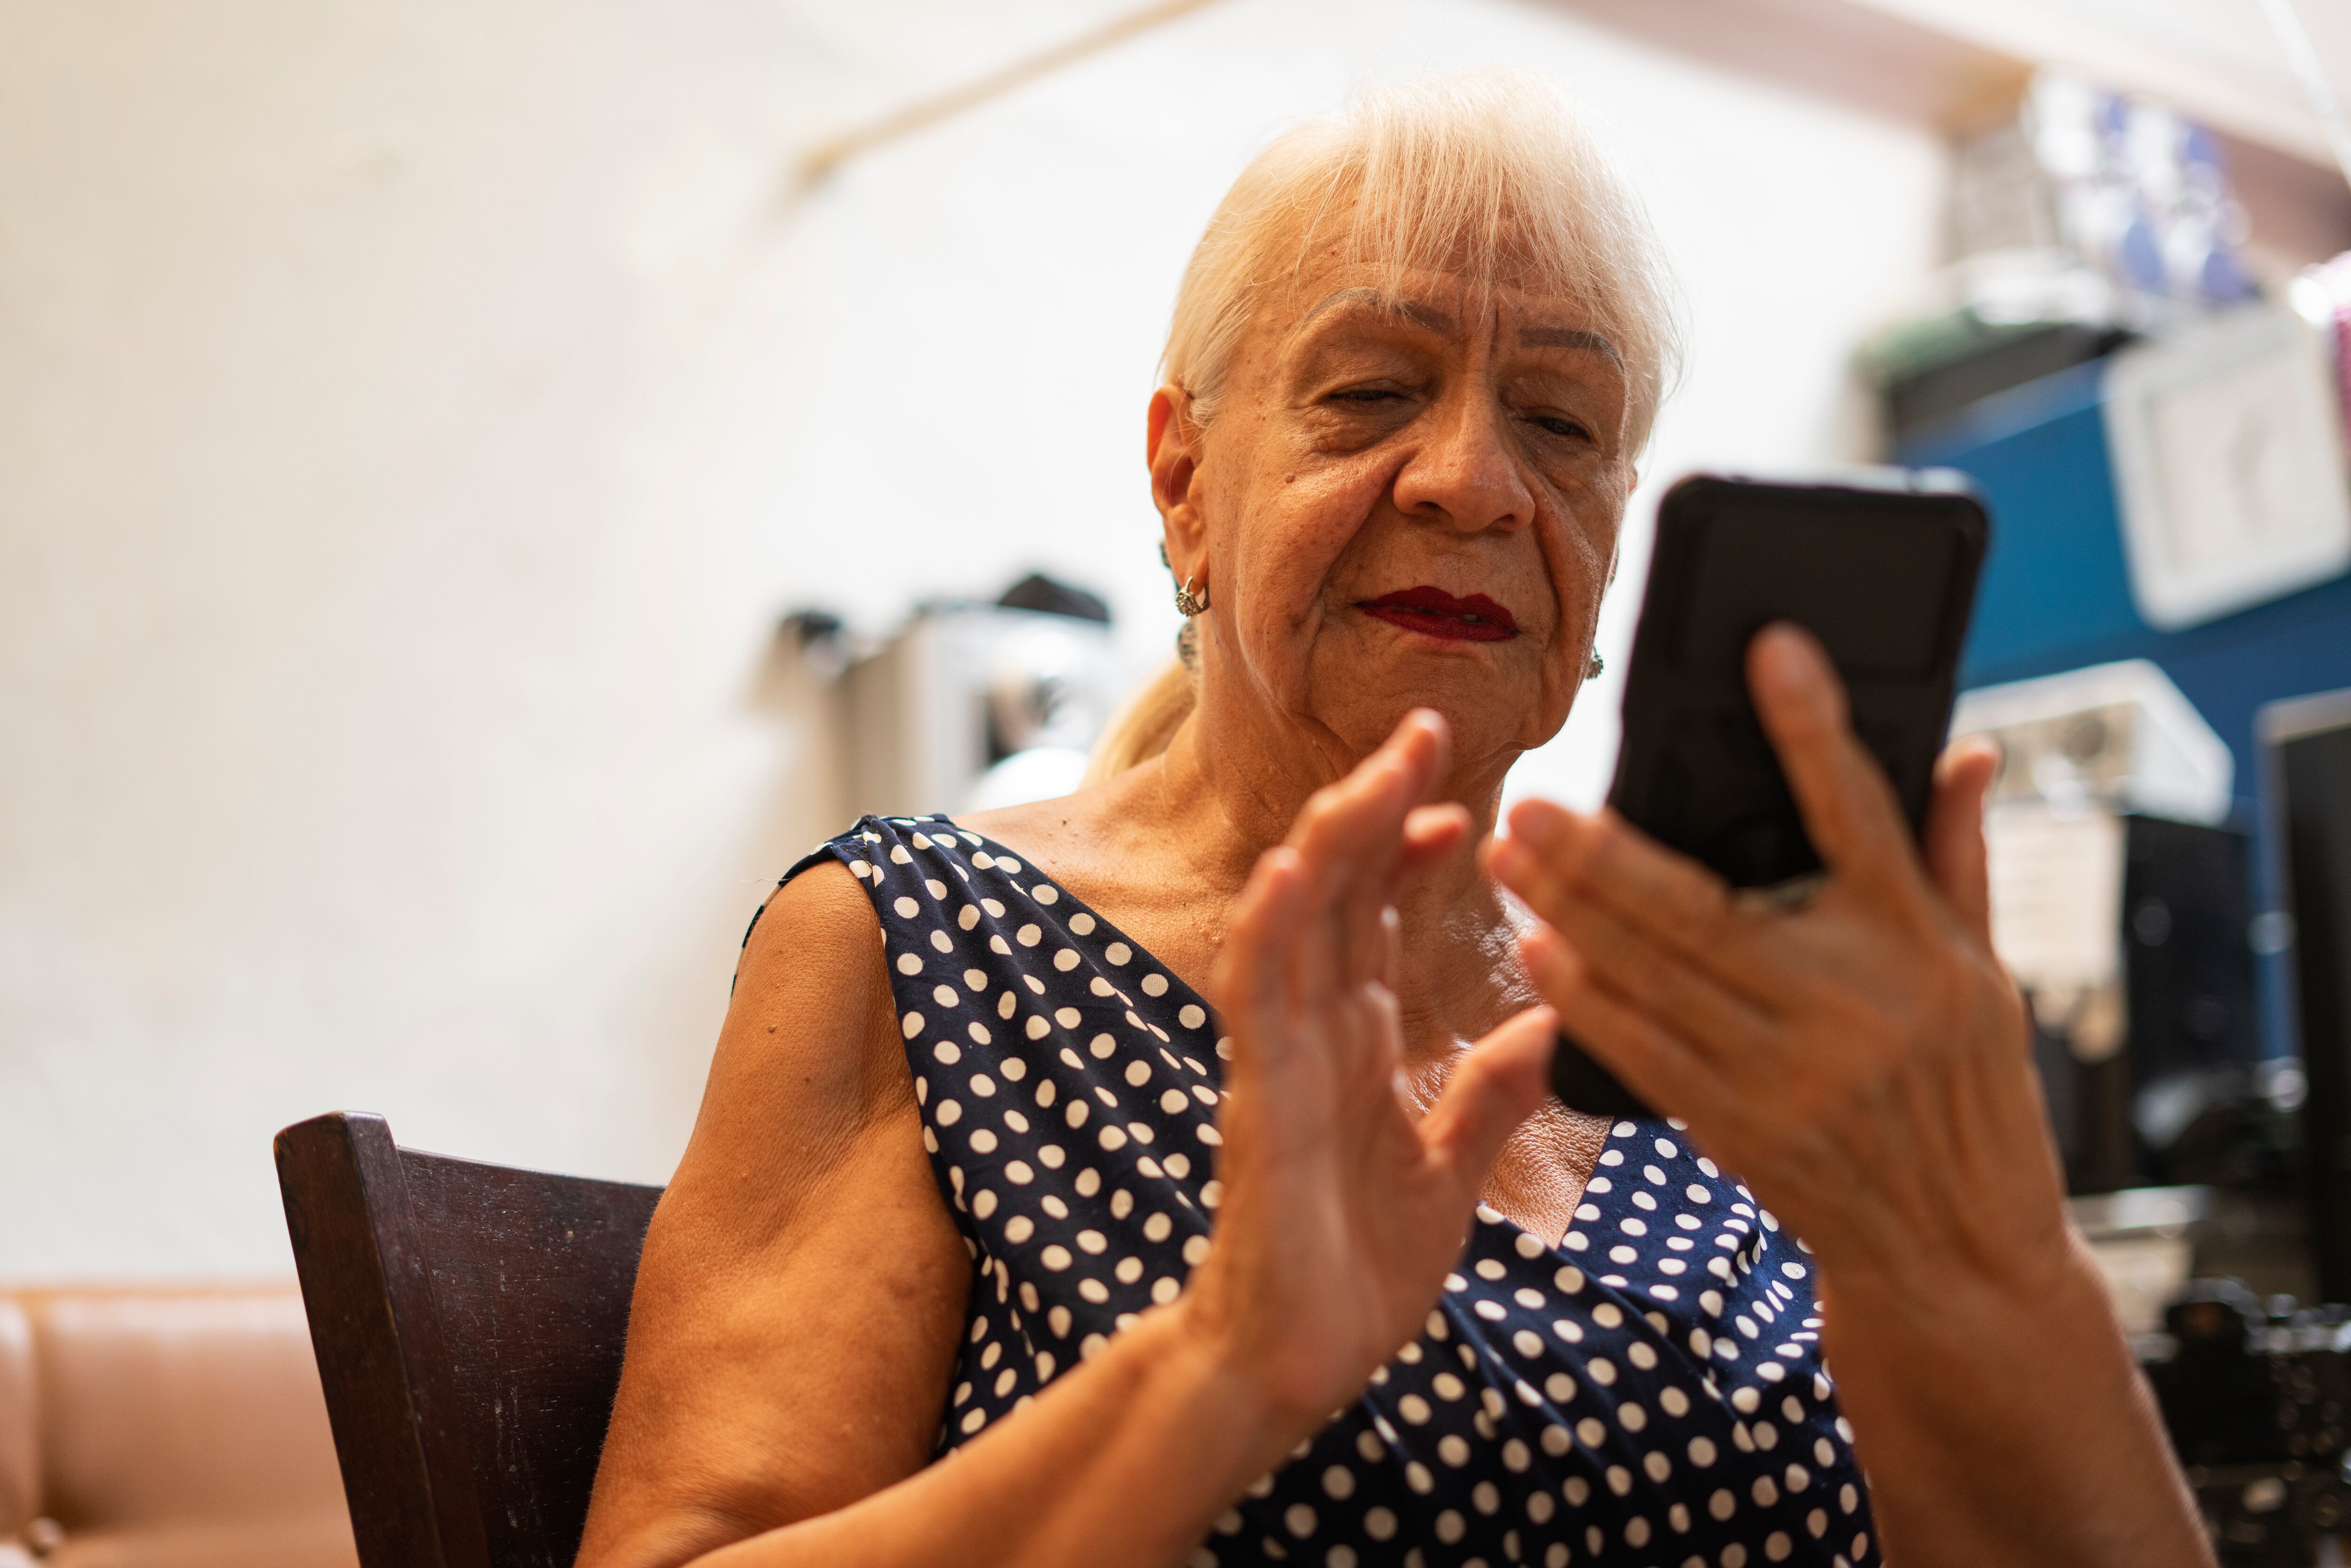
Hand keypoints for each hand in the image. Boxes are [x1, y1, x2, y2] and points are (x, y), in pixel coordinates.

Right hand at [1179, 709, 1557, 1437]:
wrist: (1295, 1365)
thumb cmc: (1355, 1272)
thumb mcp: (1448, 1173)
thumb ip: (1486, 1096)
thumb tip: (1546, 1024)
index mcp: (1354, 1045)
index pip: (1376, 917)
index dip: (1412, 851)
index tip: (1467, 806)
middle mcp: (1313, 1034)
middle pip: (1337, 893)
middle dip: (1375, 808)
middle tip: (1425, 731)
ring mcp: (1280, 1061)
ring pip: (1293, 922)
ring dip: (1328, 842)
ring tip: (1373, 774)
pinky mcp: (1261, 1102)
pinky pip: (1255, 1000)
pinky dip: (1269, 931)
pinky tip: (1290, 873)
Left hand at [1484, 622, 2054, 1288]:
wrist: (1958, 1251)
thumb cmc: (1971, 1090)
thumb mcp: (1988, 969)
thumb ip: (1957, 852)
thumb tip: (1966, 745)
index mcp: (1915, 943)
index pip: (1860, 811)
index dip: (1814, 727)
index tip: (1771, 648)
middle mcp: (1847, 1001)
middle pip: (1705, 905)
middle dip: (1603, 852)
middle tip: (1531, 798)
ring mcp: (1787, 1070)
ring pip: (1656, 976)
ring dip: (1570, 915)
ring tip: (1507, 856)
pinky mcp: (1739, 1126)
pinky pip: (1644, 1052)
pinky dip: (1587, 1002)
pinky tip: (1539, 954)